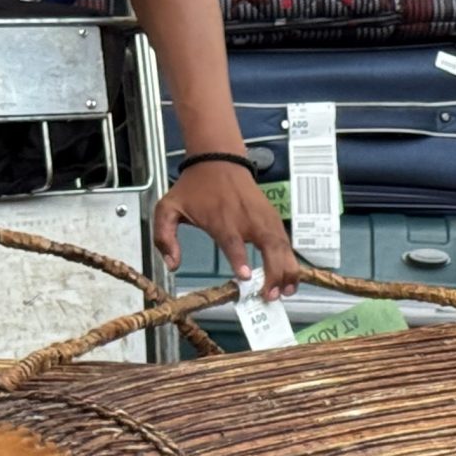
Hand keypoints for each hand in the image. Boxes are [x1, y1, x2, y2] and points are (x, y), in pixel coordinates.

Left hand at [154, 161, 299, 298]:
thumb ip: (164, 237)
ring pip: (282, 245)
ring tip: (287, 291)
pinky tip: (291, 276)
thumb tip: (173, 265)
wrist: (219, 160)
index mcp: (221, 219)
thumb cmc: (194, 187)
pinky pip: (285, 240)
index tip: (246, 277)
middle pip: (268, 246)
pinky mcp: (272, 217)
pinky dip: (291, 259)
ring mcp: (263, 218)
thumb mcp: (168, 208)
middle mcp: (246, 219)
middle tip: (271, 295)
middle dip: (273, 272)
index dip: (240, 259)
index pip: (232, 241)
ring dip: (287, 269)